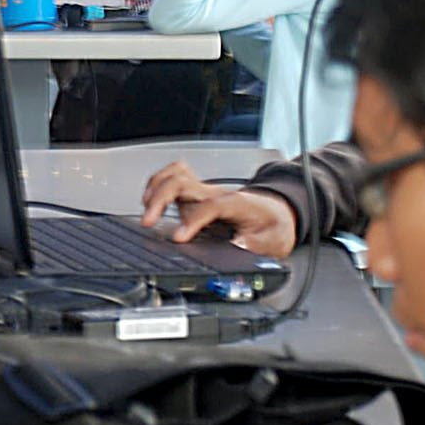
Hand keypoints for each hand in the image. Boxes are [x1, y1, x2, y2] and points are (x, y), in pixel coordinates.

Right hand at [140, 161, 298, 253]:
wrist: (278, 211)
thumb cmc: (273, 224)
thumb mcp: (274, 240)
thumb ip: (257, 245)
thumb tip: (239, 248)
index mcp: (236, 204)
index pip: (210, 206)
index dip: (192, 220)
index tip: (178, 237)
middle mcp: (216, 194)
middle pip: (184, 182)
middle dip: (161, 199)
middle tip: (148, 221)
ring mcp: (205, 192)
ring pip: (175, 176)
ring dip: (156, 188)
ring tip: (146, 209)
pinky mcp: (197, 194)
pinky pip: (175, 176)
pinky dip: (158, 184)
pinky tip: (151, 198)